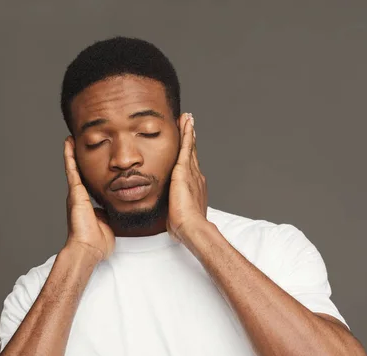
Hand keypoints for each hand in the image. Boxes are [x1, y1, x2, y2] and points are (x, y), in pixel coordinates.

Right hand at [63, 136, 114, 261]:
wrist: (88, 249)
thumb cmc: (97, 242)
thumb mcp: (106, 223)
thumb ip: (108, 215)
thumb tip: (111, 212)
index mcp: (86, 203)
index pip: (86, 181)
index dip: (85, 169)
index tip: (86, 159)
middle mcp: (78, 196)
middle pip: (77, 172)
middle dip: (76, 158)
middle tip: (75, 142)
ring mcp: (75, 194)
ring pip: (73, 168)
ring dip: (71, 153)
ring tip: (70, 138)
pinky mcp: (75, 193)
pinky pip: (72, 170)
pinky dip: (69, 156)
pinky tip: (68, 144)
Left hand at [166, 113, 208, 241]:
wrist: (191, 226)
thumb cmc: (184, 225)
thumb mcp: (177, 215)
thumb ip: (175, 210)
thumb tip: (170, 215)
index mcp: (194, 187)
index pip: (190, 167)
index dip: (189, 155)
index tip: (188, 146)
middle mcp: (196, 176)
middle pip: (192, 153)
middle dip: (191, 139)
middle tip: (190, 125)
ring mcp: (192, 172)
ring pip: (190, 147)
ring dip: (189, 132)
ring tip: (188, 119)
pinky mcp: (184, 170)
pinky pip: (187, 147)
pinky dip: (187, 134)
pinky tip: (187, 123)